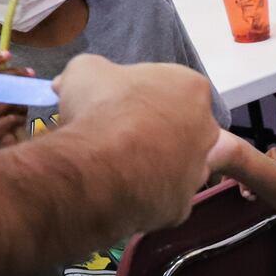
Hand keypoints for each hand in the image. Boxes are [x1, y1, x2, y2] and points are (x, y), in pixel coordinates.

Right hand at [0, 52, 30, 147]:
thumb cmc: (13, 113)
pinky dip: (16, 118)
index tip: (8, 54)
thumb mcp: (15, 95)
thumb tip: (28, 73)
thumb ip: (16, 84)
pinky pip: (6, 120)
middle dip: (13, 77)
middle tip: (30, 73)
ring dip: (17, 102)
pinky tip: (19, 118)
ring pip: (1, 103)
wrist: (13, 138)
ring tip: (24, 105)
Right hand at [53, 54, 219, 230]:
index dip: (144, 95)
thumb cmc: (100, 107)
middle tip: (122, 136)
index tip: (119, 104)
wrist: (100, 166)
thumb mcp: (85, 70)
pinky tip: (122, 192)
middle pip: (185, 128)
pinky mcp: (184, 205)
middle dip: (158, 131)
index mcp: (191, 88)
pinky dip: (146, 196)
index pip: (174, 88)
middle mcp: (206, 129)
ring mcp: (199, 170)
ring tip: (119, 167)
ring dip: (156, 166)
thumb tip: (68, 84)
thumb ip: (91, 72)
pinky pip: (165, 199)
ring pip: (180, 167)